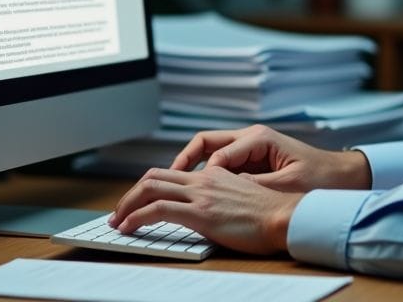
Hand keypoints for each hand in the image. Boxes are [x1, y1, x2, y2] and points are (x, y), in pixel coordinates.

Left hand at [110, 166, 302, 254]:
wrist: (286, 217)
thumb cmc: (271, 215)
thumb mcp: (243, 199)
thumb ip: (223, 199)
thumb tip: (211, 211)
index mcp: (214, 175)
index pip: (171, 174)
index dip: (149, 187)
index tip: (138, 203)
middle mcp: (203, 179)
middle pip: (154, 177)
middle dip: (131, 194)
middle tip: (119, 211)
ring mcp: (200, 194)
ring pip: (150, 188)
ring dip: (127, 205)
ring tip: (117, 221)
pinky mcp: (200, 212)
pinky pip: (158, 210)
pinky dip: (136, 217)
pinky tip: (128, 228)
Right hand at [170, 124, 371, 191]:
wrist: (343, 176)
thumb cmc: (321, 177)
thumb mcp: (288, 184)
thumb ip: (255, 185)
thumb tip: (225, 190)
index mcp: (258, 138)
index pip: (217, 154)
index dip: (204, 175)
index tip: (194, 193)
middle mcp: (251, 137)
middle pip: (205, 142)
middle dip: (184, 160)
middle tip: (167, 179)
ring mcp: (250, 147)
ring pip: (210, 151)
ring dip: (193, 166)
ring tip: (177, 185)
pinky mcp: (252, 159)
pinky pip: (221, 162)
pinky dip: (207, 173)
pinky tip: (200, 190)